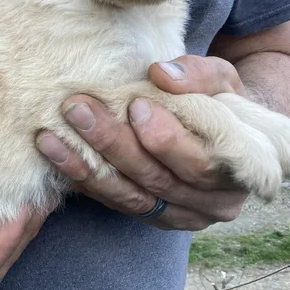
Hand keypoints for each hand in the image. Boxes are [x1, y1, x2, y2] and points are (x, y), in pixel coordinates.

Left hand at [36, 55, 248, 230]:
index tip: (135, 105)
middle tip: (77, 109)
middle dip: (114, 144)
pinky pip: (111, 201)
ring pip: (128, 196)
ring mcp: (178, 215)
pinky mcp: (148, 215)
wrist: (224, 130)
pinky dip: (82, 178)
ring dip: (85, 166)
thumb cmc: (221, 101)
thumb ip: (199, 75)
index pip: (199, 162)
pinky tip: (55, 155)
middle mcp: (211, 204)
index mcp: (239, 172)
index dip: (167, 138)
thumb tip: (162, 74)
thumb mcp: (223, 80)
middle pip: (157, 180)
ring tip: (50, 137)